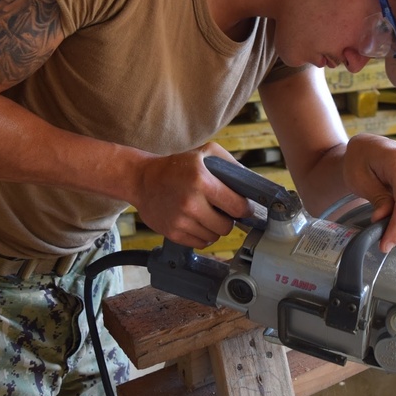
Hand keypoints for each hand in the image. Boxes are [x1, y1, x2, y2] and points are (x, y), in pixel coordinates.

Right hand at [133, 143, 253, 248]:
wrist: (142, 180)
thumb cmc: (177, 166)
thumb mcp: (206, 153)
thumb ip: (231, 165)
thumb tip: (252, 184)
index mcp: (202, 180)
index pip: (237, 206)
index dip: (244, 209)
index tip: (243, 209)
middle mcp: (191, 202)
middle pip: (227, 226)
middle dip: (227, 219)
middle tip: (220, 210)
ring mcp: (180, 220)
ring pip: (214, 237)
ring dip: (214, 228)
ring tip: (205, 214)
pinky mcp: (172, 233)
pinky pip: (199, 243)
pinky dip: (201, 235)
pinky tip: (195, 221)